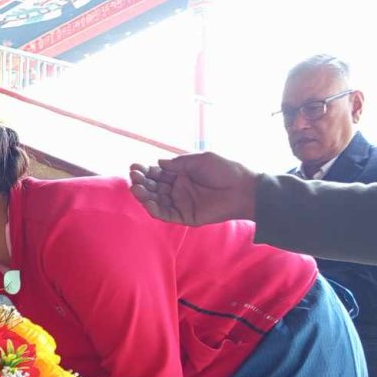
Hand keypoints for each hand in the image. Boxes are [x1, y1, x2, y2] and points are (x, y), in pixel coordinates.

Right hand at [128, 153, 258, 226]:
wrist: (243, 188)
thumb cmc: (225, 170)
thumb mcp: (200, 159)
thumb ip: (179, 163)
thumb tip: (158, 163)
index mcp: (180, 175)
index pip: (157, 174)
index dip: (145, 171)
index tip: (135, 167)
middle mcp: (178, 189)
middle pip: (154, 188)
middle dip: (142, 182)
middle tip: (134, 177)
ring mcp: (181, 203)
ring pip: (156, 201)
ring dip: (144, 196)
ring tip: (137, 189)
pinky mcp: (185, 216)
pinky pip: (166, 214)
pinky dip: (155, 210)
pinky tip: (148, 203)